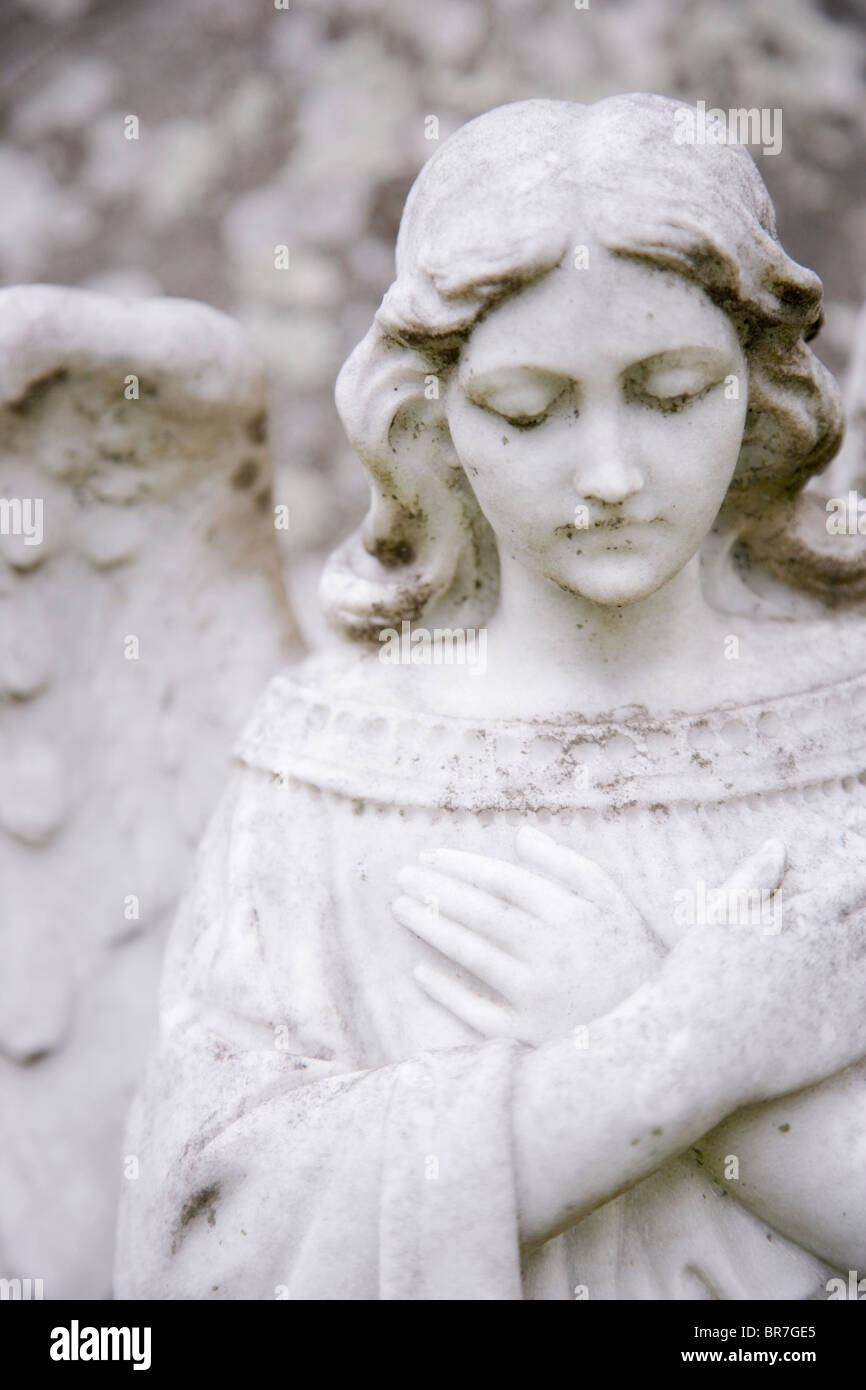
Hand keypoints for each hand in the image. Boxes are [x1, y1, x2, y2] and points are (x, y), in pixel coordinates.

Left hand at [392, 824, 662, 1043]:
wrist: (657, 1033)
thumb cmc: (631, 957)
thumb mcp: (613, 902)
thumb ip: (569, 866)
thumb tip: (522, 834)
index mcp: (573, 917)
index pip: (504, 882)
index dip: (463, 866)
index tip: (430, 855)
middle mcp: (552, 954)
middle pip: (481, 914)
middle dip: (436, 890)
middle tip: (403, 875)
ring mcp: (537, 997)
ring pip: (472, 955)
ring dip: (432, 928)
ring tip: (401, 907)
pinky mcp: (528, 1035)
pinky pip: (476, 1012)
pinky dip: (447, 992)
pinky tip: (421, 972)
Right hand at [663, 837, 865, 1106]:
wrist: (695, 1049)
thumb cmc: (698, 978)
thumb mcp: (719, 915)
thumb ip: (753, 878)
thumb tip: (778, 845)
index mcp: (805, 918)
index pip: (855, 888)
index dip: (864, 883)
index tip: (865, 883)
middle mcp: (832, 952)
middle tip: (864, 920)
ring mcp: (845, 995)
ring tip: (861, 951)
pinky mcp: (847, 1036)